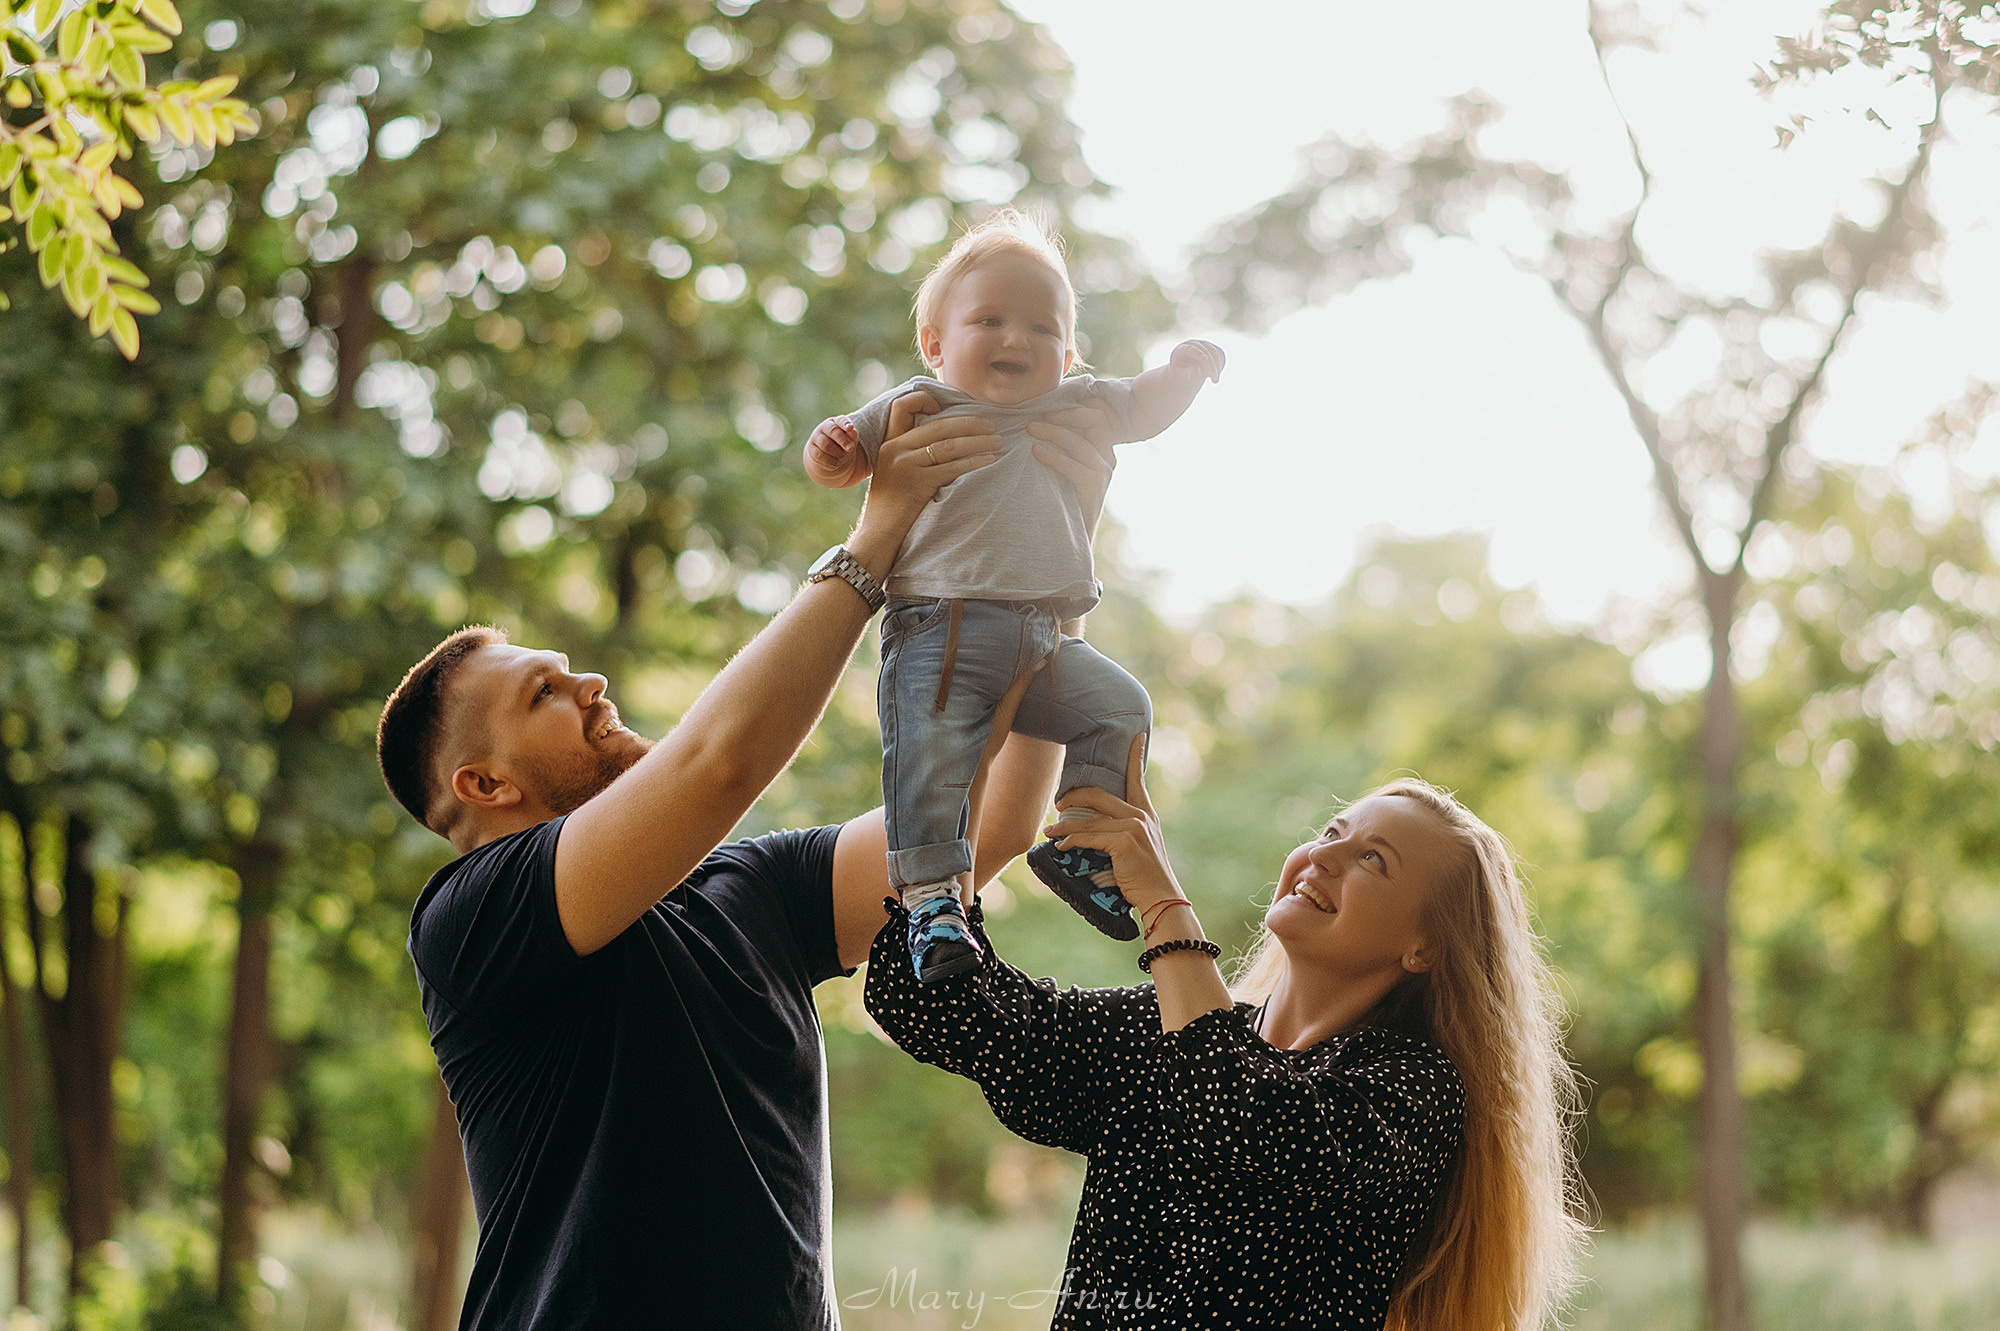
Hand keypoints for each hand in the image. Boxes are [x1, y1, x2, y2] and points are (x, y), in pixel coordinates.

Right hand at [805, 415, 867, 487]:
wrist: (828, 453)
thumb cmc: (842, 442)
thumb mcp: (850, 438)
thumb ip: (852, 434)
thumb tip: (853, 432)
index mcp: (835, 422)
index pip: (840, 420)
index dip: (845, 424)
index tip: (850, 428)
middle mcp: (823, 427)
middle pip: (832, 431)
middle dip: (843, 440)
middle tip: (850, 448)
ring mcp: (816, 438)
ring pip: (826, 445)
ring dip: (838, 453)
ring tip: (844, 457)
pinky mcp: (811, 450)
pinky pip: (821, 456)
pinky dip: (831, 461)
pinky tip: (837, 463)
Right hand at [855, 391, 1002, 541]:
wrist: (876, 536)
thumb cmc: (890, 510)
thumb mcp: (893, 474)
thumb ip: (910, 456)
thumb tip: (946, 445)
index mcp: (889, 443)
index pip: (902, 406)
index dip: (924, 400)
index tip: (947, 409)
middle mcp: (895, 449)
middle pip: (939, 426)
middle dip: (970, 424)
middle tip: (992, 426)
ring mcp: (905, 465)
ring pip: (950, 445)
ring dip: (978, 442)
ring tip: (997, 442)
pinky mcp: (917, 482)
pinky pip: (952, 466)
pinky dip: (974, 462)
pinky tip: (988, 461)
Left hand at [1026, 403, 1116, 536]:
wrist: (1068, 538)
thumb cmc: (1059, 498)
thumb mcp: (1062, 466)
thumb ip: (1060, 445)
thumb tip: (1037, 419)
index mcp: (1101, 449)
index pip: (1099, 414)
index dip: (1076, 406)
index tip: (1048, 409)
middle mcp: (1106, 458)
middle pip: (1096, 420)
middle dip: (1065, 413)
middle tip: (1036, 418)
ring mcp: (1103, 474)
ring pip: (1081, 442)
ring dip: (1052, 432)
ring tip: (1029, 431)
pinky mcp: (1093, 489)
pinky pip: (1075, 466)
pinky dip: (1054, 457)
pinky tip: (1036, 453)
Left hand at [1042, 735, 1183, 916]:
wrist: (1162, 900)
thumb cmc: (1146, 880)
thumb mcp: (1138, 850)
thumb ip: (1121, 835)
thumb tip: (1089, 834)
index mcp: (1147, 815)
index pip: (1138, 780)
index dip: (1135, 756)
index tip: (1136, 736)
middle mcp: (1141, 816)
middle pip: (1099, 795)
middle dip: (1074, 796)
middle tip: (1059, 804)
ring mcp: (1133, 827)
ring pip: (1088, 820)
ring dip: (1064, 825)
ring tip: (1049, 830)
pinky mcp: (1124, 841)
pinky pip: (1088, 837)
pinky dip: (1071, 841)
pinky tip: (1061, 845)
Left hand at [1168, 339, 1224, 383]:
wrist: (1185, 375)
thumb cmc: (1181, 377)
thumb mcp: (1183, 378)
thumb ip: (1189, 375)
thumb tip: (1198, 372)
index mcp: (1181, 350)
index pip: (1191, 349)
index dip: (1198, 353)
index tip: (1205, 360)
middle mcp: (1192, 344)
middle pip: (1205, 351)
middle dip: (1211, 365)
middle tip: (1214, 379)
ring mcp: (1203, 345)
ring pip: (1215, 351)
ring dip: (1217, 366)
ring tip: (1214, 380)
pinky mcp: (1212, 349)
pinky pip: (1220, 354)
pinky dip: (1220, 364)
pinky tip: (1216, 375)